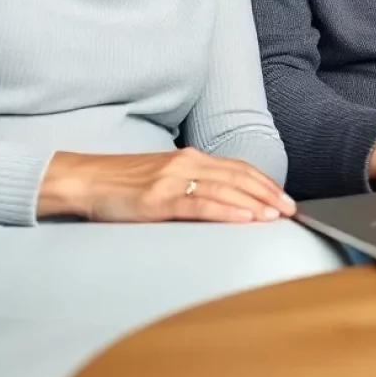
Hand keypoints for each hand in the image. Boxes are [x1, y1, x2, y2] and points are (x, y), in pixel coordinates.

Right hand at [38, 149, 296, 223]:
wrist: (85, 180)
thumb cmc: (123, 184)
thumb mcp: (164, 178)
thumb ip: (192, 183)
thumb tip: (223, 198)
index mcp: (191, 158)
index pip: (238, 168)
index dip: (264, 182)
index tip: (284, 197)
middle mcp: (187, 163)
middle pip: (239, 176)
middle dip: (268, 193)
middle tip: (290, 209)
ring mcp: (174, 179)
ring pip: (226, 189)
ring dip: (255, 203)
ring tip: (275, 215)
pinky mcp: (159, 199)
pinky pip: (200, 204)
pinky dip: (227, 211)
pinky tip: (244, 218)